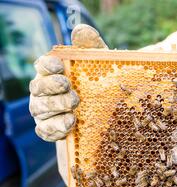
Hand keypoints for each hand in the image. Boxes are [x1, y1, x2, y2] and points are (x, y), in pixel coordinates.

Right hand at [29, 24, 107, 141]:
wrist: (104, 112)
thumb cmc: (96, 82)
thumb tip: (81, 30)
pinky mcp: (49, 129)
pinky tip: (69, 124)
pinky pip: (45, 130)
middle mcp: (43, 91)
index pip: (42, 65)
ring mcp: (44, 111)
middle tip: (70, 89)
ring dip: (56, 108)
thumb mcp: (98, 63)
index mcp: (51, 72)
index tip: (60, 65)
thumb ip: (90, 46)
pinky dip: (55, 128)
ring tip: (73, 108)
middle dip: (52, 88)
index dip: (48, 65)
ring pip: (40, 110)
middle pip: (38, 89)